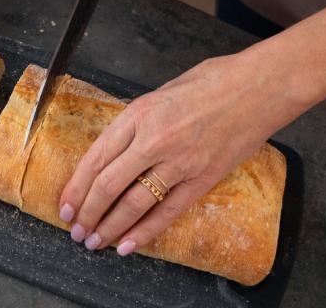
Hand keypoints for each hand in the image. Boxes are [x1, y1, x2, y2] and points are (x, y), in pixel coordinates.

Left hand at [56, 51, 306, 254]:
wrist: (260, 87)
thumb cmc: (213, 81)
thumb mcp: (162, 91)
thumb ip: (139, 120)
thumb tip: (119, 145)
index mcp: (138, 113)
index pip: (96, 158)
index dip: (77, 186)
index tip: (65, 204)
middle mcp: (154, 140)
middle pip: (109, 185)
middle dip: (87, 213)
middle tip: (76, 230)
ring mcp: (179, 162)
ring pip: (134, 203)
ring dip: (111, 227)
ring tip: (96, 242)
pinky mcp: (203, 178)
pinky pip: (168, 211)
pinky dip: (146, 231)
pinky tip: (129, 245)